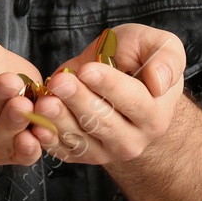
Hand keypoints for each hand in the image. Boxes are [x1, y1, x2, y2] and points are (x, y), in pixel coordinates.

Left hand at [28, 22, 186, 165]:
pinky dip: (48, 140)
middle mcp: (133, 139)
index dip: (109, 85)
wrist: (123, 83)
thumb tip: (158, 81)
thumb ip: (166, 60)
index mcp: (156, 114)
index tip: (88, 70)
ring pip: (81, 138)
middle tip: (60, 83)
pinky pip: (64, 150)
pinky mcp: (82, 154)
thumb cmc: (140, 60)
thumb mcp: (159, 47)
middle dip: (79, 101)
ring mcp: (107, 151)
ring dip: (59, 121)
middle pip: (103, 123)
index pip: (133, 102)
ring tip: (43, 101)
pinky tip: (35, 125)